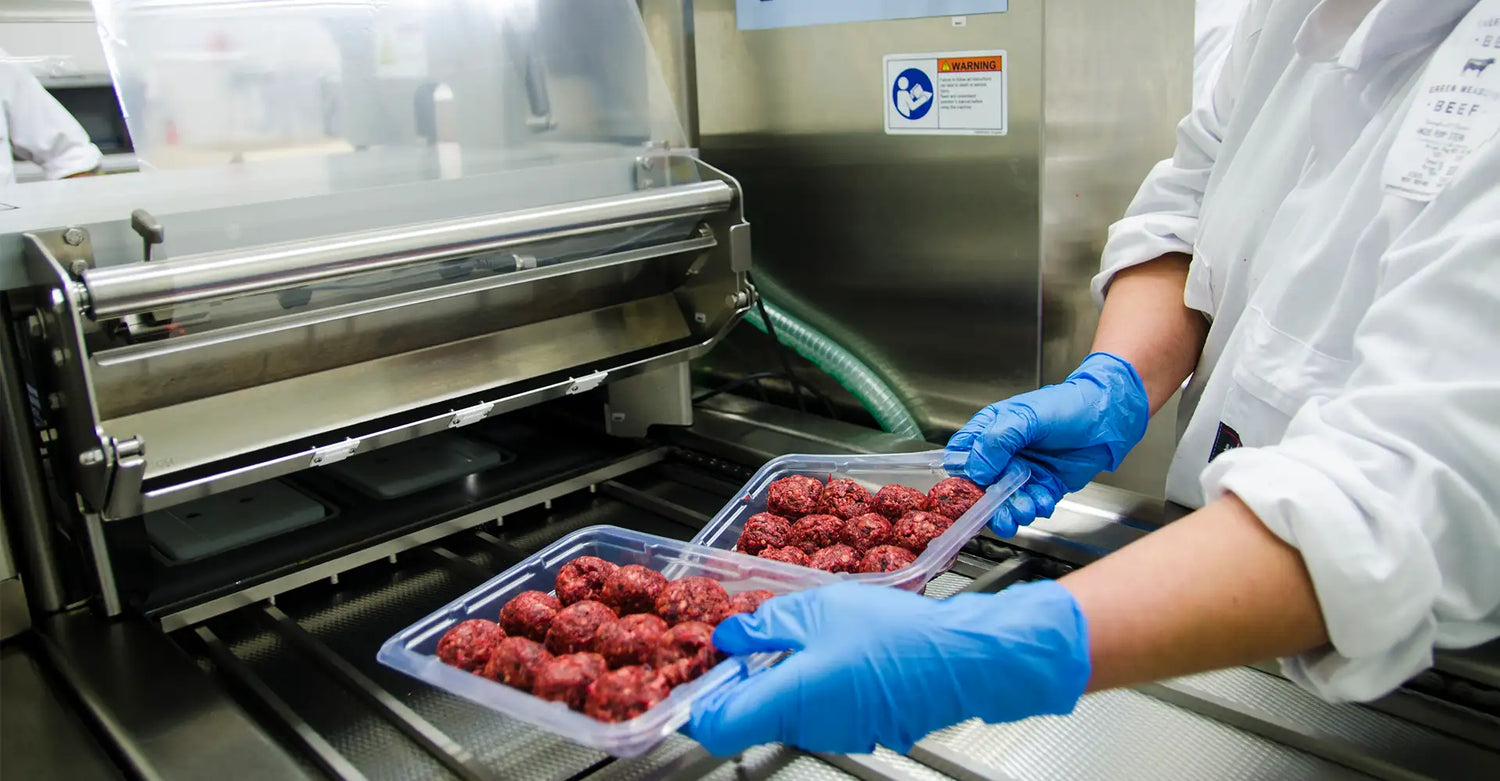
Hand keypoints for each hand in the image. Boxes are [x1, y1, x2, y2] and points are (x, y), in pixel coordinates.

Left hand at [686, 581, 1089, 755]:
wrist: (962, 657)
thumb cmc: (896, 634)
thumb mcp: (817, 608)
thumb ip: (764, 625)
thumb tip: (728, 637)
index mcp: (787, 701)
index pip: (713, 726)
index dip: (693, 703)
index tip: (690, 676)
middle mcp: (806, 727)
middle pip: (747, 717)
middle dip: (739, 681)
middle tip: (746, 640)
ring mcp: (834, 732)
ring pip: (783, 711)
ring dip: (778, 678)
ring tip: (798, 636)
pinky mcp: (858, 728)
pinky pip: (817, 710)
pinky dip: (812, 683)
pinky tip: (831, 650)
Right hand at [944, 352, 1148, 534]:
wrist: (1109, 417)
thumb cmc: (1069, 405)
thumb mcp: (1026, 416)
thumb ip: (997, 440)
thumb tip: (976, 470)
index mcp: (991, 430)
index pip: (961, 456)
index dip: (963, 475)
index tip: (973, 488)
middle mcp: (1004, 453)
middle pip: (983, 487)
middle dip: (990, 503)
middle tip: (1000, 512)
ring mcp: (1024, 471)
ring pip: (1007, 501)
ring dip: (1015, 509)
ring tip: (1026, 508)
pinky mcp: (1044, 484)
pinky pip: (1032, 504)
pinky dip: (1036, 507)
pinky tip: (1044, 500)